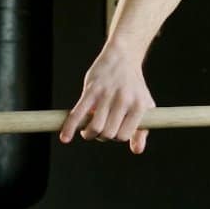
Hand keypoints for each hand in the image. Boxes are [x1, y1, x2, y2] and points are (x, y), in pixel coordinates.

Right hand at [59, 36, 155, 153]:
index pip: (124, 135)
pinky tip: (65, 138)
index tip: (112, 132)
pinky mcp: (91, 90)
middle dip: (101, 137)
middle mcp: (123, 100)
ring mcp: (106, 95)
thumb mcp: (144, 105)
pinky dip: (70, 127)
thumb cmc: (134, 86)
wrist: (122, 57)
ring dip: (88, 134)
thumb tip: (137, 151)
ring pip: (95, 127)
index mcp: (138, 106)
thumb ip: (142, 129)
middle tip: (99, 131)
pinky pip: (78, 113)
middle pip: (108, 133)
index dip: (116, 138)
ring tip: (87, 130)